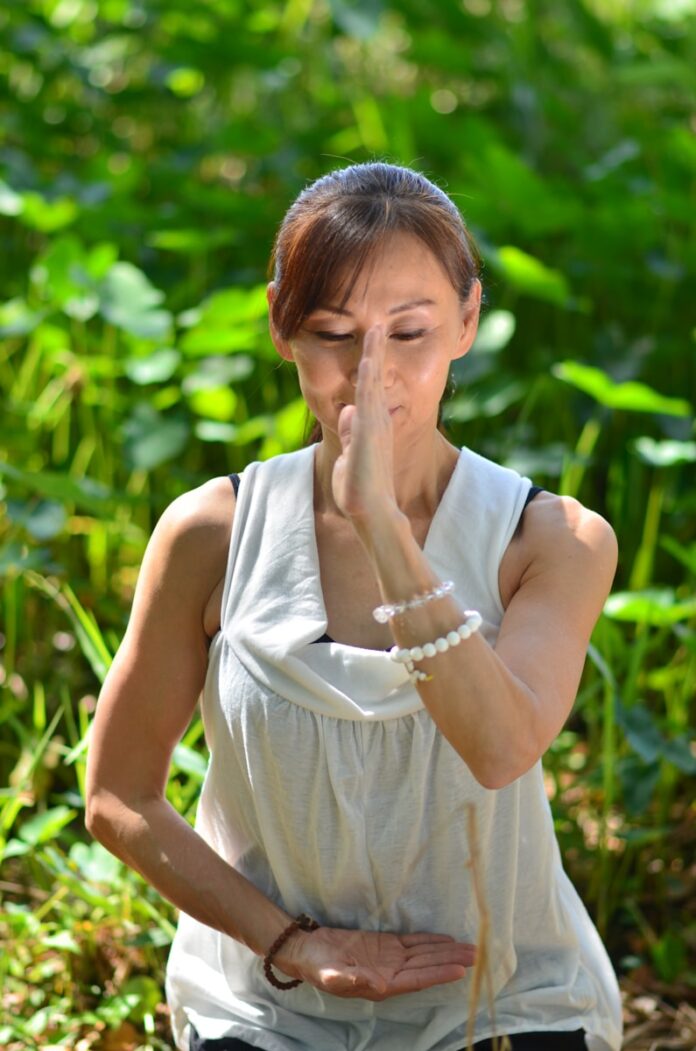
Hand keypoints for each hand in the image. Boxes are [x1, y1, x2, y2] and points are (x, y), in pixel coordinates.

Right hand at [274, 925, 475, 1000]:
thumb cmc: (317, 965)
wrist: (307, 950)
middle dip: (452, 961)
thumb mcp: (331, 974)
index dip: (438, 974)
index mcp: (381, 984)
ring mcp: (390, 959)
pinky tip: (446, 940)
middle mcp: (391, 973)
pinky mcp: (386, 945)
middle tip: (478, 955)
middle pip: (427, 966)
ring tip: (471, 949)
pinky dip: (431, 941)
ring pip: (424, 954)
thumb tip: (380, 986)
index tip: (460, 970)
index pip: (416, 979)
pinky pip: (413, 943)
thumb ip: (354, 979)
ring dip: (447, 951)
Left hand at [332, 325, 396, 523]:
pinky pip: (368, 396)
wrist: (368, 510)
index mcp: (373, 424)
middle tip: (377, 326)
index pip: (370, 388)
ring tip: (375, 330)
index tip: (371, 342)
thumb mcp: (350, 451)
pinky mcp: (368, 430)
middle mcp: (377, 420)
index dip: (370, 364)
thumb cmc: (358, 487)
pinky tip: (369, 358)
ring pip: (373, 382)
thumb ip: (350, 430)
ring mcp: (374, 424)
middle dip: (376, 351)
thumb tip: (348, 410)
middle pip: (375, 378)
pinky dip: (370, 375)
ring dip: (374, 356)